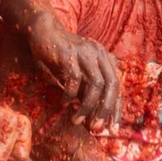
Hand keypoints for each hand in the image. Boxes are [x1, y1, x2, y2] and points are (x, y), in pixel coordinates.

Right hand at [26, 10, 120, 129]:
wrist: (43, 31)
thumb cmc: (61, 56)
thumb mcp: (79, 73)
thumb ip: (87, 90)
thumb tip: (93, 119)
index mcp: (106, 59)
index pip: (118, 87)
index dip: (116, 110)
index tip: (112, 130)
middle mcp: (100, 54)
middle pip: (112, 85)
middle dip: (105, 110)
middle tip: (96, 128)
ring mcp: (85, 52)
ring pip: (95, 84)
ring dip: (87, 106)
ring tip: (76, 120)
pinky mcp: (69, 53)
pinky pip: (74, 78)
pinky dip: (70, 94)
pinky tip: (64, 103)